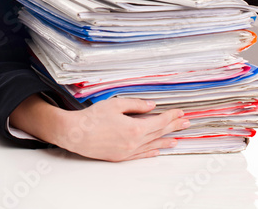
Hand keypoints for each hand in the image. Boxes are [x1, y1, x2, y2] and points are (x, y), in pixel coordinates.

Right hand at [56, 98, 188, 161]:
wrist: (75, 134)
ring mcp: (127, 151)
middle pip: (158, 133)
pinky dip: (152, 151)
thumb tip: (151, 106)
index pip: (159, 122)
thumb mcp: (115, 104)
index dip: (171, 116)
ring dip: (166, 141)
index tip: (180, 113)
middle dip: (173, 127)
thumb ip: (136, 105)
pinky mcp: (120, 157)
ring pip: (152, 145)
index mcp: (134, 128)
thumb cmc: (92, 117)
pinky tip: (158, 150)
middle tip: (186, 123)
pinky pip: (141, 155)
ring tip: (177, 138)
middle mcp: (133, 142)